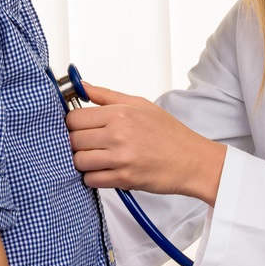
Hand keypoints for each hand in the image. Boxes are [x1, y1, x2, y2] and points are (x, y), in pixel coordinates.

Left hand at [65, 82, 225, 205]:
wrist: (191, 160)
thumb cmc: (168, 132)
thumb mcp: (140, 104)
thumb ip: (106, 95)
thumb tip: (82, 85)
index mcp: (120, 113)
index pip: (75, 118)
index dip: (73, 123)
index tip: (80, 127)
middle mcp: (118, 134)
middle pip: (74, 140)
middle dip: (76, 143)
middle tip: (88, 144)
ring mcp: (120, 158)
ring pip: (79, 161)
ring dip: (83, 161)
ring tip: (96, 158)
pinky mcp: (124, 179)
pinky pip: (91, 180)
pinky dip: (92, 177)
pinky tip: (104, 171)